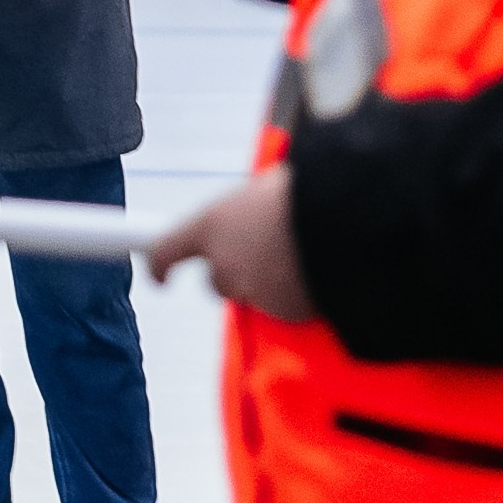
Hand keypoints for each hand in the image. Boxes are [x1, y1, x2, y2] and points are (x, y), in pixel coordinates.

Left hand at [146, 167, 315, 319]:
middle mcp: (223, 263)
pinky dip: (294, 297)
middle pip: (215, 281)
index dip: (158, 266)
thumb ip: (244, 211)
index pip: (164, 251)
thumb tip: (250, 213)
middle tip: (261, 256)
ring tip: (298, 258)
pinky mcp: (283, 313)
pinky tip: (314, 274)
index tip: (160, 276)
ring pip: (251, 296)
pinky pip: (284, 309)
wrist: (344, 218)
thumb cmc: (304, 192)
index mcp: (210, 224)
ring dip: (265, 285)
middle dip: (232, 274)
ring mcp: (252, 291)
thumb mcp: (263, 190)